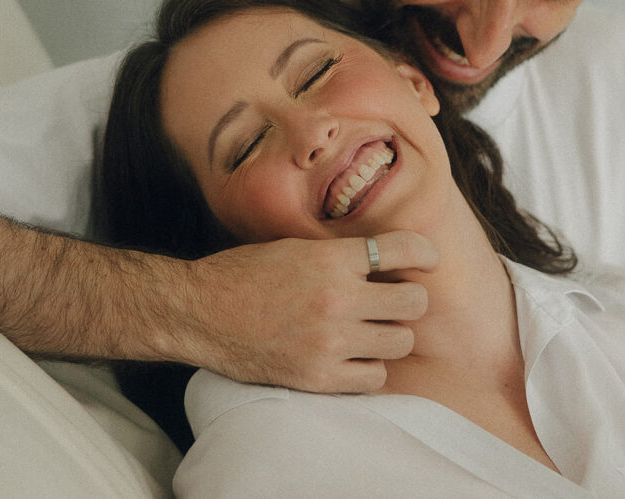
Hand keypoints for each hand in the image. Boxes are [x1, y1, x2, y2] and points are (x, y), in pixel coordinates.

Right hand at [170, 230, 436, 392]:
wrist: (199, 312)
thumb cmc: (243, 274)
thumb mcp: (294, 247)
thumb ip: (339, 255)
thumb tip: (386, 260)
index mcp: (331, 259)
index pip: (403, 250)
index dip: (423, 255)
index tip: (425, 261)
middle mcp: (337, 298)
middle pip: (414, 303)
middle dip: (408, 300)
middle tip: (393, 302)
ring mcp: (330, 341)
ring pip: (400, 342)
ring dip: (390, 336)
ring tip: (370, 331)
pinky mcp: (318, 376)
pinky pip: (374, 378)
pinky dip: (369, 368)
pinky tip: (353, 357)